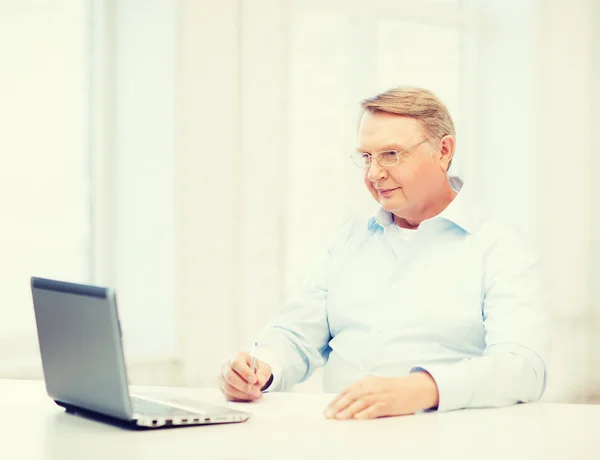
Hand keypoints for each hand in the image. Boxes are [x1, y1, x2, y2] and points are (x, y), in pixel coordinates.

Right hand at [219, 351, 271, 401]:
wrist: (253, 375)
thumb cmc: (256, 369)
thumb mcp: (264, 368)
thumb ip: (263, 373)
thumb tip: (260, 380)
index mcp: (237, 357)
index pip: (236, 363)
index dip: (245, 373)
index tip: (254, 380)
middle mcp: (227, 366)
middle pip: (230, 377)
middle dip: (244, 387)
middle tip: (256, 392)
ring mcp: (222, 377)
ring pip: (228, 388)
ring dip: (243, 394)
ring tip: (255, 395)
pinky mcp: (222, 388)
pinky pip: (228, 396)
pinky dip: (239, 398)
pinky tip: (249, 397)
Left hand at [324, 372, 438, 419]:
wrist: (415, 387)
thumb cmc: (395, 388)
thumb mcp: (377, 386)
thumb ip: (363, 392)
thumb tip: (347, 403)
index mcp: (367, 382)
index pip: (347, 391)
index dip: (336, 400)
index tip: (327, 409)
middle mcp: (372, 387)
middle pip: (351, 396)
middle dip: (338, 406)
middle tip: (328, 415)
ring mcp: (381, 395)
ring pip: (361, 402)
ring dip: (348, 410)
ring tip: (338, 418)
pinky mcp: (389, 403)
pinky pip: (375, 408)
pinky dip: (366, 413)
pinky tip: (358, 417)